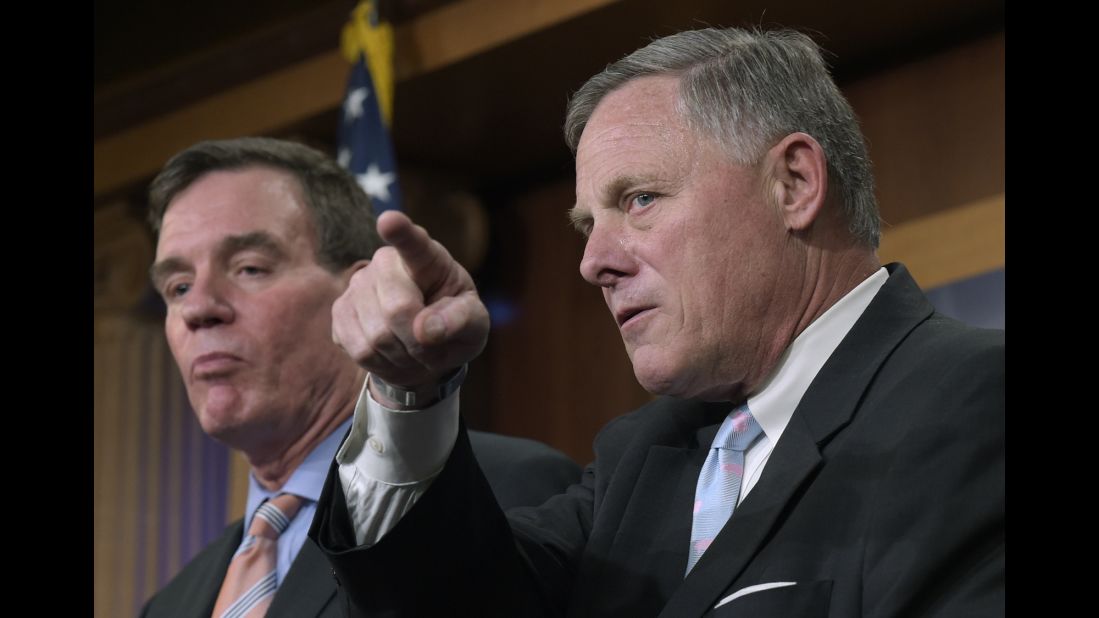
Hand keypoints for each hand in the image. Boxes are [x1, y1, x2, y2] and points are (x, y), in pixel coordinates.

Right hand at [332, 211, 489, 400]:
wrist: (425, 347)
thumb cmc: (454, 326)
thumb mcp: (476, 324)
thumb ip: (461, 321)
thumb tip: (426, 330)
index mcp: (427, 257)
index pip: (413, 242)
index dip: (400, 230)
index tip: (390, 221)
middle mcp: (386, 262)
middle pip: (397, 309)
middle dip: (419, 341)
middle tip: (432, 347)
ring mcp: (357, 285)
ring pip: (377, 336)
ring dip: (403, 356)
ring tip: (414, 351)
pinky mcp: (340, 312)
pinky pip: (360, 350)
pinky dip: (382, 364)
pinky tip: (392, 354)